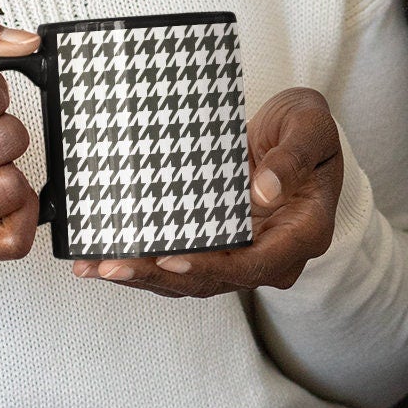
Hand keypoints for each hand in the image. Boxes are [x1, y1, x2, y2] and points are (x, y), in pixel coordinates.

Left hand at [71, 86, 342, 296]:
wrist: (302, 134)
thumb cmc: (309, 130)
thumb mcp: (311, 129)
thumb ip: (292, 158)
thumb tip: (264, 191)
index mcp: (303, 233)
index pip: (256, 265)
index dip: (211, 266)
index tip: (171, 260)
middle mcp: (274, 253)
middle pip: (214, 278)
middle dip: (159, 275)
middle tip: (113, 266)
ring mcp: (245, 253)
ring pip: (191, 279)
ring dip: (143, 276)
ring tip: (96, 267)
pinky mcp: (222, 244)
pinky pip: (183, 261)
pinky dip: (146, 262)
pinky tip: (107, 258)